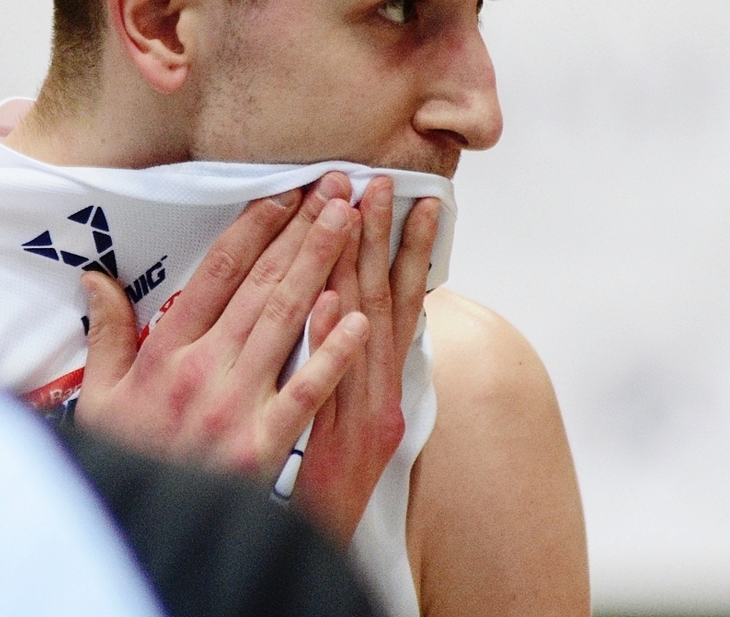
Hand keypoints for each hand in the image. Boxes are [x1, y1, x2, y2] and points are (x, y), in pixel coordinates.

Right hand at [75, 177, 369, 478]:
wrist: (140, 529)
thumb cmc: (126, 459)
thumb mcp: (101, 396)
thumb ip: (107, 334)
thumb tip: (95, 279)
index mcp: (166, 353)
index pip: (216, 275)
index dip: (253, 229)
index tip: (285, 194)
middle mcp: (202, 370)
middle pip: (259, 286)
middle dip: (301, 231)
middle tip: (335, 189)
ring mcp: (235, 406)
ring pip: (285, 320)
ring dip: (320, 266)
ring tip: (349, 223)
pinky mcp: (262, 445)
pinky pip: (304, 391)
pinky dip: (331, 352)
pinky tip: (359, 316)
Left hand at [293, 177, 439, 542]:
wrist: (324, 552)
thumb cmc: (329, 489)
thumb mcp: (347, 422)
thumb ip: (345, 366)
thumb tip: (337, 304)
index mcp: (382, 383)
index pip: (396, 299)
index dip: (401, 245)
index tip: (405, 196)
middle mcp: (384, 393)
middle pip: (386, 300)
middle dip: (382, 235)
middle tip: (379, 178)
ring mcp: (369, 418)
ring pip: (370, 330)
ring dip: (362, 265)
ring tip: (355, 211)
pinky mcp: (348, 448)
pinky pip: (338, 385)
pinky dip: (332, 340)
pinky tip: (327, 301)